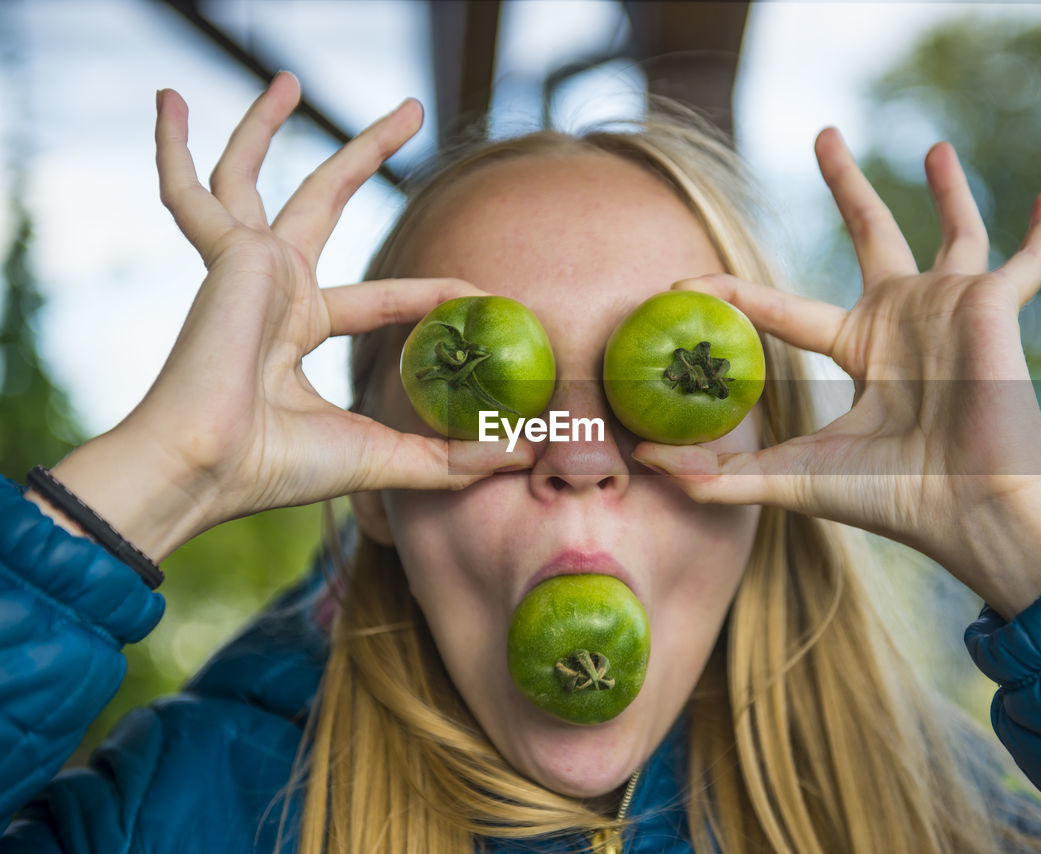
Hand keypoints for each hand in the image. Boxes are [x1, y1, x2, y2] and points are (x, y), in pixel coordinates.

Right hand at [39, 74, 528, 560]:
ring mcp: (245, 267)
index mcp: (299, 332)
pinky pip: (189, 192)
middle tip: (411, 110)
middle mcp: (271, 290)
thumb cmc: (278, 467)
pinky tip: (163, 100)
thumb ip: (447, 458)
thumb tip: (520, 456)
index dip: (432, 293)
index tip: (480, 291)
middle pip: (324, 202)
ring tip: (289, 78)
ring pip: (253, 176)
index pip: (382, 299)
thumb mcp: (382, 456)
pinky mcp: (226, 254)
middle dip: (367, 155)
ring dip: (264, 125)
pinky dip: (172, 149)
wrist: (211, 468)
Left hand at [633, 129, 1040, 616]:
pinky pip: (1029, 261)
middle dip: (848, 184)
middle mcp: (903, 320)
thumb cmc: (890, 496)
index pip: (781, 308)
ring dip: (949, 190)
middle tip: (824, 136)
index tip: (685, 280)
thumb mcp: (793, 477)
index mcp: (857, 349)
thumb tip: (645, 464)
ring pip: (955, 232)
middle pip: (871, 233)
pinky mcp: (996, 305)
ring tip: (937, 146)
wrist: (968, 507)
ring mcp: (952, 308)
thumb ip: (721, 473)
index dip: (733, 294)